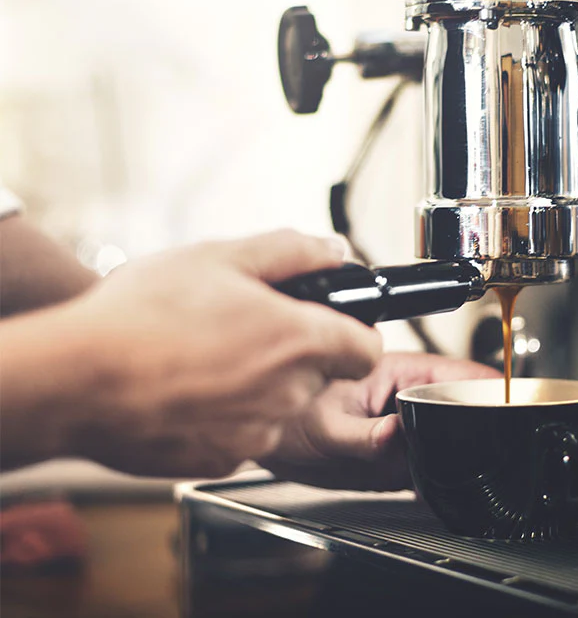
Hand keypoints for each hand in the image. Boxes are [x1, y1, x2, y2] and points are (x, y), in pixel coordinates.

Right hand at [0, 229, 382, 476]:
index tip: (332, 324)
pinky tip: (186, 390)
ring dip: (257, 385)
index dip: (353, 333)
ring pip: (279, 407)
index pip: (367, 349)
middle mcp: (287, 394)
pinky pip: (240, 435)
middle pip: (319, 375)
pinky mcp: (222, 461)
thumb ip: (290, 251)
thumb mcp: (220, 257)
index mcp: (298, 341)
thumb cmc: (141, 317)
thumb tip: (332, 251)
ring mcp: (256, 434)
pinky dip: (224, 416)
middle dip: (293, 353)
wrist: (76, 380)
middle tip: (244, 329)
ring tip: (204, 357)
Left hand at [258, 352, 499, 490]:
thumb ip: (364, 437)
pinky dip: (441, 480)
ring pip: (456, 440)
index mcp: (402, 372)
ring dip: (460, 460)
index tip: (509, 414)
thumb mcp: (325, 429)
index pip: (466, 375)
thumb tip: (397, 436)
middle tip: (476, 460)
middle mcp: (413, 396)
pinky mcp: (405, 453)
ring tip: (447, 476)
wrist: (272, 441)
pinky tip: (434, 493)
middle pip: (469, 410)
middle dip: (478, 435)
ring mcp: (412, 425)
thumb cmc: (291, 418)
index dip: (494, 393)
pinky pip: (435, 465)